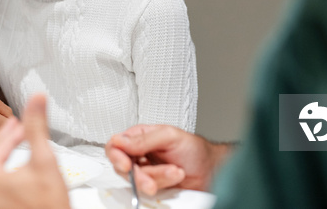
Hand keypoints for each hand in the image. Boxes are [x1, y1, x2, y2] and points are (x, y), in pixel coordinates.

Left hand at [0, 95, 69, 208]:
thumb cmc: (48, 207)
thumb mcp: (45, 160)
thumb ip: (37, 127)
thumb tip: (36, 100)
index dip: (12, 131)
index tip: (22, 124)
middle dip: (4, 143)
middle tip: (17, 131)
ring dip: (0, 160)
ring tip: (13, 149)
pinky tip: (10, 175)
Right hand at [105, 124, 231, 195]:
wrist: (210, 170)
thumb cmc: (194, 149)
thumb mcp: (170, 136)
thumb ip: (143, 139)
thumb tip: (119, 140)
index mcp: (140, 136)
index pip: (116, 145)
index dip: (117, 156)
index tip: (126, 165)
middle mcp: (140, 154)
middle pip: (124, 167)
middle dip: (141, 175)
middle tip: (153, 180)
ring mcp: (146, 171)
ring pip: (136, 180)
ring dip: (157, 178)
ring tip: (175, 172)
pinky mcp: (152, 185)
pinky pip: (146, 190)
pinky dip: (161, 186)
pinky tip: (173, 178)